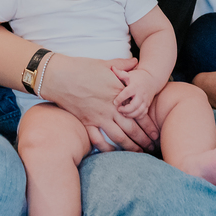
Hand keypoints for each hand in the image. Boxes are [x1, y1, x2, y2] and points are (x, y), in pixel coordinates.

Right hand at [41, 54, 155, 152]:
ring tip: (140, 153)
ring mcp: (98, 116)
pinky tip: (114, 154)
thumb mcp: (106, 64)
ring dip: (131, 146)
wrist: (59, 76)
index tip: (156, 132)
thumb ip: (123, 64)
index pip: (138, 112)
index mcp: (118, 93)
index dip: (149, 124)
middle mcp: (110, 107)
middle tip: (153, 147)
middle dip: (144, 139)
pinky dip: (107, 149)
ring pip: (118, 137)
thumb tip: (135, 61)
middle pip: (132, 128)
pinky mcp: (86, 122)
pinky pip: (98, 140)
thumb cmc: (82, 67)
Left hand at [112, 65, 161, 119]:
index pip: (127, 93)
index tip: (114, 102)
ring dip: (130, 114)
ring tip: (123, 113)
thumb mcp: (129, 74)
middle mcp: (141, 94)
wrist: (152, 79)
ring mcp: (145, 101)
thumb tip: (112, 68)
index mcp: (135, 86)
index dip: (120, 98)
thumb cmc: (138, 77)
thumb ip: (120, 73)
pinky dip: (136, 116)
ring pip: (139, 111)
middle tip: (118, 109)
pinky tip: (130, 114)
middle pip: (134, 105)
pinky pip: (143, 114)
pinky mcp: (147, 105)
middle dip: (125, 109)